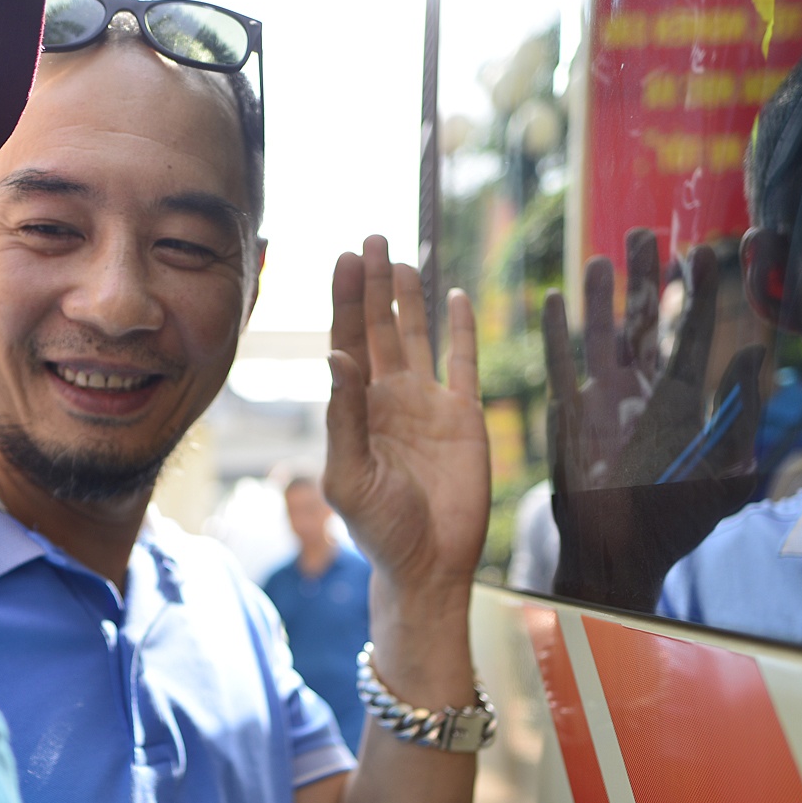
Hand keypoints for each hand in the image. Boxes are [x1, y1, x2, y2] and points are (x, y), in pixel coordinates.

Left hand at [323, 236, 488, 602]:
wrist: (428, 564)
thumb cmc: (380, 528)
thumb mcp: (350, 475)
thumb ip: (343, 416)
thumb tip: (337, 355)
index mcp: (356, 409)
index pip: (348, 342)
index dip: (346, 301)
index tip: (343, 259)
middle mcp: (389, 399)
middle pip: (380, 328)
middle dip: (373, 285)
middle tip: (369, 238)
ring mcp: (428, 405)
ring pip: (417, 337)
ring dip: (409, 298)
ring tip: (399, 257)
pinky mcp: (465, 418)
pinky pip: (464, 363)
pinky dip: (463, 330)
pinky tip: (456, 295)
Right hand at [540, 228, 764, 609]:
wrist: (623, 558)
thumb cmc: (677, 523)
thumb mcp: (725, 471)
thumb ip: (741, 413)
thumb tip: (755, 351)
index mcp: (683, 400)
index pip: (697, 331)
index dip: (706, 291)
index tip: (714, 249)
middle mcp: (642, 392)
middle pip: (647, 320)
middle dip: (648, 276)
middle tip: (650, 231)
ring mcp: (603, 401)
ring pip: (603, 333)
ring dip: (603, 295)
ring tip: (605, 253)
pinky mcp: (569, 417)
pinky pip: (559, 366)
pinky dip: (556, 333)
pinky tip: (552, 298)